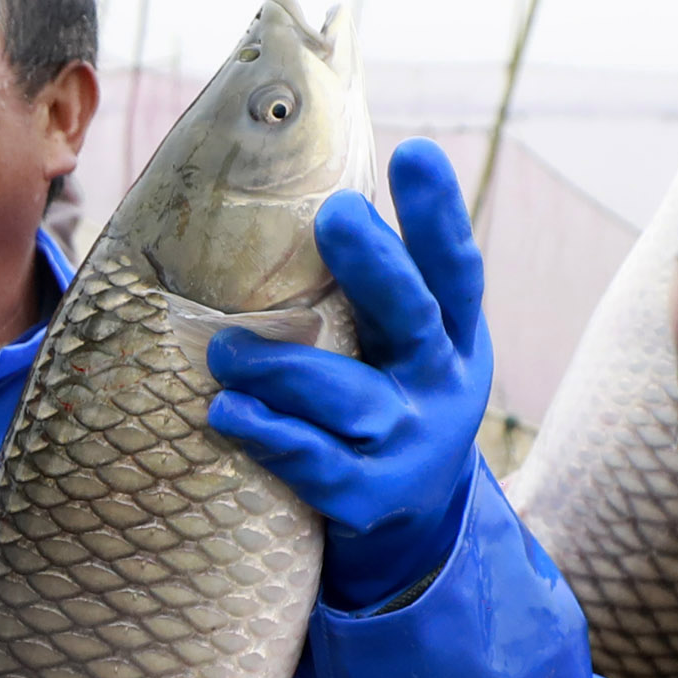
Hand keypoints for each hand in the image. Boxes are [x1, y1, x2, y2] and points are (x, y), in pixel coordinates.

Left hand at [205, 138, 490, 610]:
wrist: (410, 525)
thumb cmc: (386, 399)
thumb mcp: (399, 344)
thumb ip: (368, 286)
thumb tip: (300, 188)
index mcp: (454, 334)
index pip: (454, 266)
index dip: (440, 213)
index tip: (414, 152)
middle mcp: (442, 384)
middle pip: (413, 317)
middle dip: (376, 264)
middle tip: (334, 213)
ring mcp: (410, 444)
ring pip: (350, 397)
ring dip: (283, 367)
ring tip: (224, 348)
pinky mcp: (369, 498)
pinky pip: (314, 462)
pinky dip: (268, 434)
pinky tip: (227, 412)